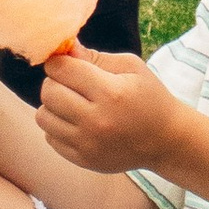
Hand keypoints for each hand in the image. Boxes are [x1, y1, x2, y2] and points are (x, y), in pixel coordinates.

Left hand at [36, 41, 174, 171]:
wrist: (165, 140)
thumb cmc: (148, 96)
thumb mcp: (131, 67)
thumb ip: (94, 57)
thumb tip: (63, 48)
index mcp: (110, 93)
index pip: (61, 69)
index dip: (59, 61)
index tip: (67, 63)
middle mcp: (96, 121)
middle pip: (48, 92)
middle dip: (55, 81)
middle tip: (70, 82)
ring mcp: (88, 144)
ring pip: (43, 116)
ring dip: (53, 105)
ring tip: (73, 103)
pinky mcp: (83, 160)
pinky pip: (50, 138)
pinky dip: (58, 127)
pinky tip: (78, 122)